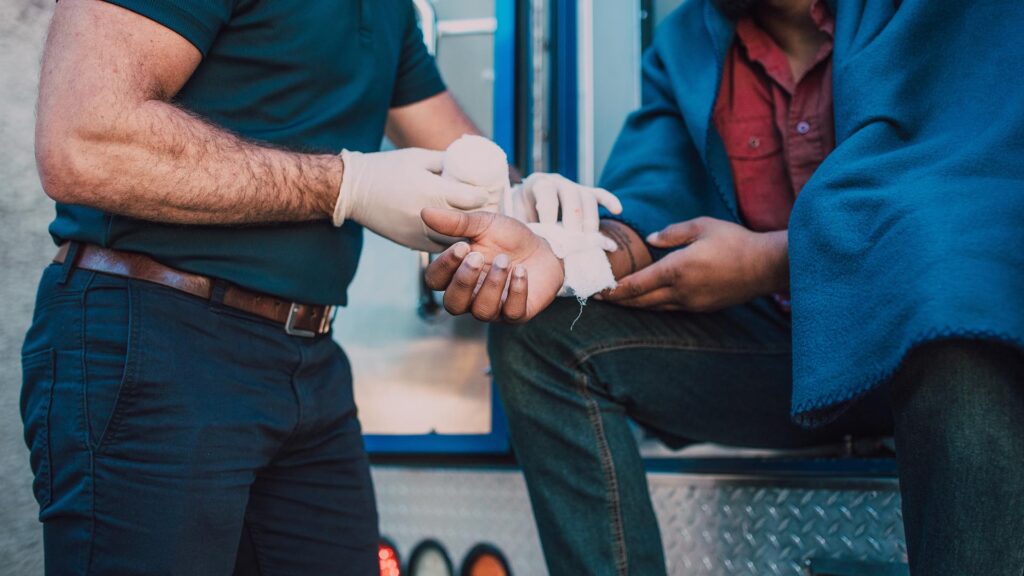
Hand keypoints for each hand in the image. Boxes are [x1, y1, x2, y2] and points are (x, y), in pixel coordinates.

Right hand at [333, 148, 496, 250]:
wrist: (352, 191)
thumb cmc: (386, 168)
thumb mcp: (419, 157)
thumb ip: (445, 161)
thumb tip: (469, 163)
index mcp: (434, 191)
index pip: (473, 199)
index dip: (485, 196)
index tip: (488, 191)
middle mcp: (429, 217)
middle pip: (469, 222)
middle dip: (481, 215)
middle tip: (488, 208)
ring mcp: (420, 233)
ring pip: (455, 240)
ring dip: (467, 233)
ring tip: (474, 224)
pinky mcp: (411, 244)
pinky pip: (438, 247)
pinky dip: (449, 241)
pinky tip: (455, 234)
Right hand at [421, 208, 563, 322]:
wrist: (543, 248)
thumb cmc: (508, 240)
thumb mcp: (483, 224)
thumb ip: (456, 223)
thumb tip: (425, 212)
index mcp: (456, 275)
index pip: (435, 281)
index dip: (444, 266)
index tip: (462, 246)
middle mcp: (471, 297)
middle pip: (453, 304)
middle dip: (464, 281)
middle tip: (477, 256)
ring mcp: (494, 308)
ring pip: (482, 311)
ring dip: (492, 284)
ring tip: (505, 261)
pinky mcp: (518, 313)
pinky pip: (512, 313)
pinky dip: (516, 291)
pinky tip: (521, 271)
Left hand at [504, 173, 621, 232]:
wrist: (526, 203)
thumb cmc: (520, 213)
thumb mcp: (514, 216)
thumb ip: (519, 224)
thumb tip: (527, 237)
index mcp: (537, 183)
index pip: (546, 191)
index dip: (548, 210)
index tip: (549, 229)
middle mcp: (558, 181)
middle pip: (571, 195)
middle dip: (573, 219)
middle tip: (572, 240)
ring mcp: (574, 186)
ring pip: (588, 197)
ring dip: (590, 218)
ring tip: (588, 238)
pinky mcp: (586, 193)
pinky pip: (600, 194)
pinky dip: (610, 201)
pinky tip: (618, 210)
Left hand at [601, 217, 787, 311]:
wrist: (765, 266)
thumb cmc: (734, 241)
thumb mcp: (701, 226)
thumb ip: (672, 233)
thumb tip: (651, 240)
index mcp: (676, 269)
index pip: (637, 284)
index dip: (616, 289)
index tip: (600, 290)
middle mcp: (681, 291)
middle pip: (641, 301)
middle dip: (619, 300)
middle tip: (601, 297)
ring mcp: (692, 302)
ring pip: (655, 307)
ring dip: (636, 305)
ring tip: (620, 300)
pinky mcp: (702, 307)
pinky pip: (671, 308)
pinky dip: (655, 304)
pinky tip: (649, 300)